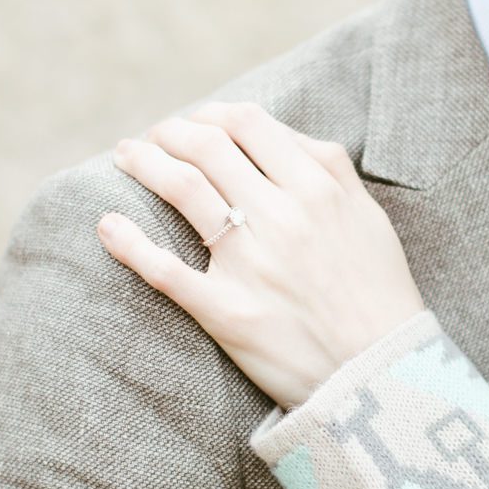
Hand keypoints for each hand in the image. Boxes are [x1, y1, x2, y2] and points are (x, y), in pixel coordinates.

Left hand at [97, 102, 425, 408]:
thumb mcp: (369, 217)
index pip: (248, 124)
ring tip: (126, 157)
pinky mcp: (225, 311)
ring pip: (180, 189)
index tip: (197, 124)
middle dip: (169, 133)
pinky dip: (127, 241)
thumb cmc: (379, 294)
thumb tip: (281, 138)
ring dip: (143, 163)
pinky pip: (163, 269)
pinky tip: (107, 225)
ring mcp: (249, 263)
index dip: (212, 115)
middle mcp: (280, 216)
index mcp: (317, 188)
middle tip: (152, 137)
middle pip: (205, 148)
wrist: (382, 373)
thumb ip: (330, 170)